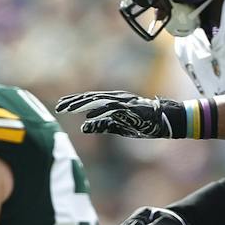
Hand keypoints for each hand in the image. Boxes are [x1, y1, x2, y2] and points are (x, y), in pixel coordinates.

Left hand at [56, 91, 190, 138]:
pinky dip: (100, 112)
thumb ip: (102, 125)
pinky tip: (89, 116)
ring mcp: (124, 102)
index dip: (75, 101)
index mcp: (114, 101)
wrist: (165, 120)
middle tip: (59, 106)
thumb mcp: (119, 126)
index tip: (61, 105)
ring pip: (98, 101)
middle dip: (74, 102)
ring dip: (83, 104)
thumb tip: (83, 127)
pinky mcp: (131, 108)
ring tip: (69, 109)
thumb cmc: (144, 123)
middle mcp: (117, 98)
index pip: (90, 99)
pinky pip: (113, 109)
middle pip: (91, 97)